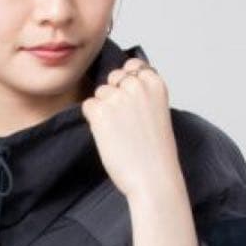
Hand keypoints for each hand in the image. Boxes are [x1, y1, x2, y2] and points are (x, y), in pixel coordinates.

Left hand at [81, 57, 183, 200]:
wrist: (153, 178)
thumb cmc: (156, 154)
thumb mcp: (157, 113)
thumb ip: (143, 95)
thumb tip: (120, 84)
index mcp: (155, 83)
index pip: (132, 66)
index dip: (127, 83)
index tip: (131, 104)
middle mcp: (136, 85)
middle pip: (113, 78)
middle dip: (114, 96)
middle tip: (125, 124)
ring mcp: (118, 97)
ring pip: (100, 93)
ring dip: (103, 110)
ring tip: (119, 133)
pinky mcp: (101, 111)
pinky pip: (88, 105)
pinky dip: (93, 120)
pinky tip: (108, 136)